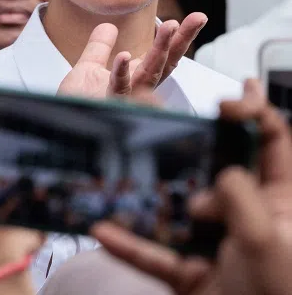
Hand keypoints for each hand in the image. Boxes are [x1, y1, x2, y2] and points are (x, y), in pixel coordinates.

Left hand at [57, 13, 205, 103]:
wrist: (59, 122)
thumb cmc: (78, 102)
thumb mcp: (88, 68)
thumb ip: (99, 47)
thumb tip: (108, 26)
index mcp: (135, 77)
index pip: (163, 56)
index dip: (179, 37)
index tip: (196, 17)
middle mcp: (136, 87)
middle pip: (165, 63)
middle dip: (181, 41)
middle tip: (197, 19)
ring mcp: (125, 97)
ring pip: (148, 74)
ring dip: (160, 50)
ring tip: (169, 27)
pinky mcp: (107, 103)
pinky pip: (118, 88)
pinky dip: (122, 72)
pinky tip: (125, 56)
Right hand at [91, 79, 291, 294]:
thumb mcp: (268, 245)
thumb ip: (243, 203)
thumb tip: (221, 174)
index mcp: (279, 201)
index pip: (271, 142)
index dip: (253, 114)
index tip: (222, 105)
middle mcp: (244, 214)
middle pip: (211, 162)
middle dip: (183, 134)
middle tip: (149, 103)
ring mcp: (212, 242)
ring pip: (173, 205)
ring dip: (145, 187)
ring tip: (117, 156)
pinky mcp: (188, 272)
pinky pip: (153, 254)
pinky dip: (128, 246)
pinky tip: (101, 232)